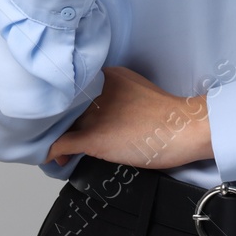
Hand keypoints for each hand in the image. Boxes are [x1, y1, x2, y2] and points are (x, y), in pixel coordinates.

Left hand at [45, 66, 212, 170]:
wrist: (183, 128)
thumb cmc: (169, 115)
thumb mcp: (137, 91)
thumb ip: (115, 96)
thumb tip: (98, 116)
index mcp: (108, 75)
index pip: (77, 90)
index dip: (69, 106)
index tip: (69, 117)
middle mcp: (96, 91)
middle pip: (66, 107)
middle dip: (61, 122)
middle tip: (63, 136)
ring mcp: (93, 114)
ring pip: (60, 126)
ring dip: (55, 138)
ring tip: (59, 150)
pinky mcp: (93, 137)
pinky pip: (61, 145)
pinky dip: (53, 153)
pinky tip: (54, 159)